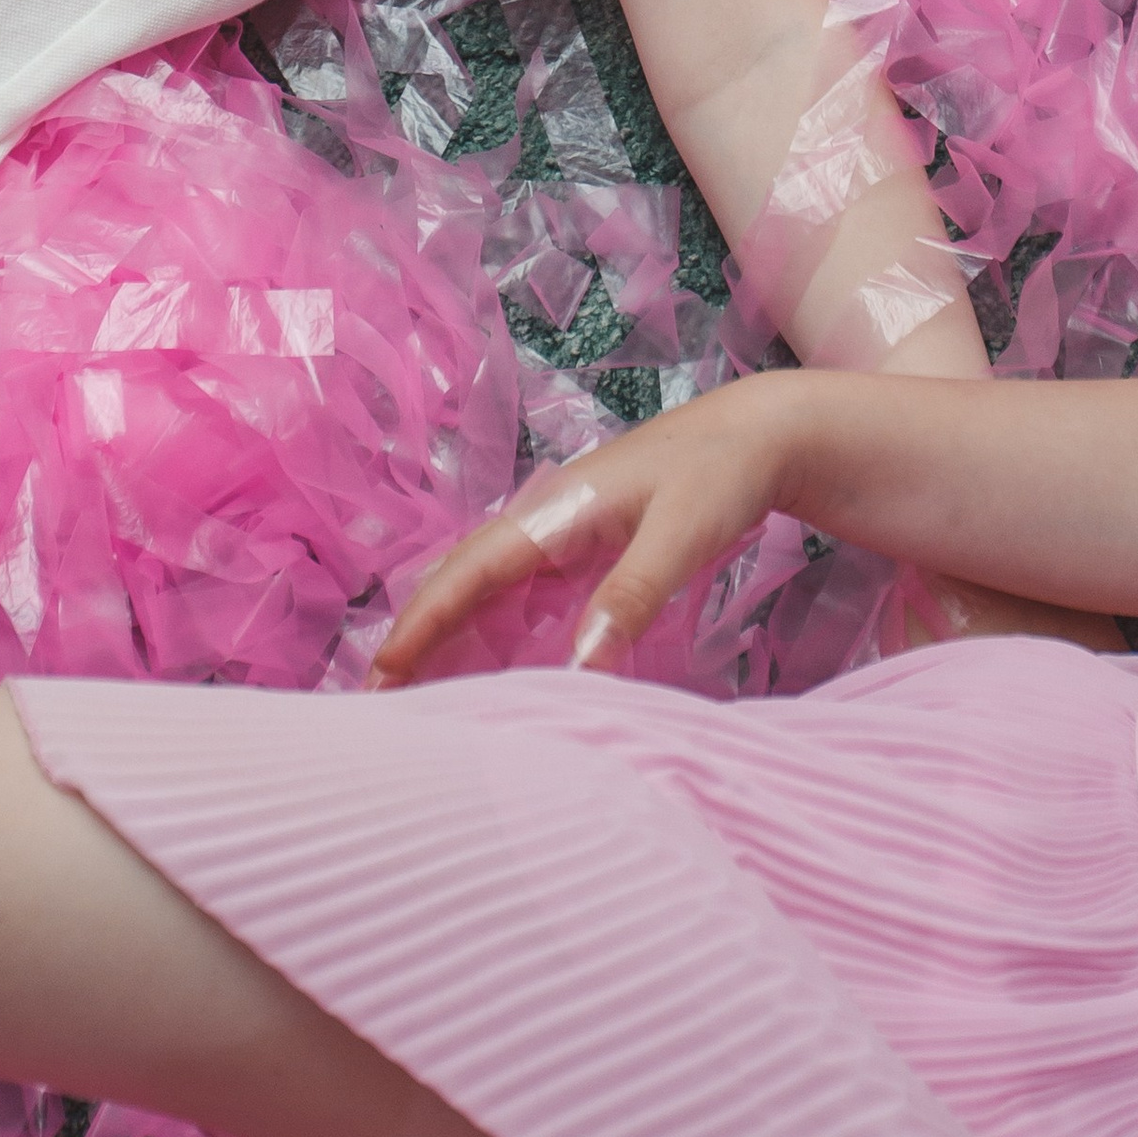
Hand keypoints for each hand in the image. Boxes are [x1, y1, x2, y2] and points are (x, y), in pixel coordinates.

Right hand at [370, 374, 798, 687]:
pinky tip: (490, 669)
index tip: (380, 673)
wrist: (761, 434)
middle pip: (463, 581)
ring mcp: (564, 536)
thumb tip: (581, 668)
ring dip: (450, 637)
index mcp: (553, 510)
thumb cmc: (719, 475)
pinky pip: (523, 598)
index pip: (470, 572)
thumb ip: (632, 594)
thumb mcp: (681, 533)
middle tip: (376, 702)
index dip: (422, 623)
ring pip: (488, 592)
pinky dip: (494, 633)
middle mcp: (545, 522)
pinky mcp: (587, 550)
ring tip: (416, 695)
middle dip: (417, 635)